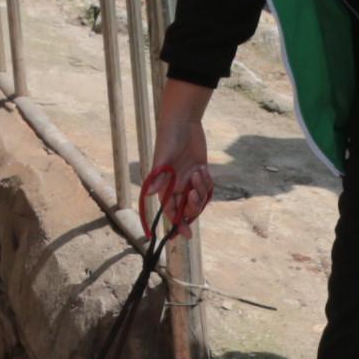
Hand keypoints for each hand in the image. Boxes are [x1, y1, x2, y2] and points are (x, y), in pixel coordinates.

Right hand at [139, 113, 214, 236]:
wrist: (182, 122)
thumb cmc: (168, 138)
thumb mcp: (164, 157)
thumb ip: (158, 176)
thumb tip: (150, 193)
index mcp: (165, 187)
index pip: (171, 211)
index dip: (177, 224)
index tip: (186, 235)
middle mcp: (177, 186)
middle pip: (188, 208)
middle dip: (194, 206)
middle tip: (195, 192)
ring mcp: (190, 180)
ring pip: (200, 199)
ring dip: (202, 190)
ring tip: (199, 172)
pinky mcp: (200, 172)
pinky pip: (207, 187)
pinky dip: (208, 182)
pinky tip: (203, 168)